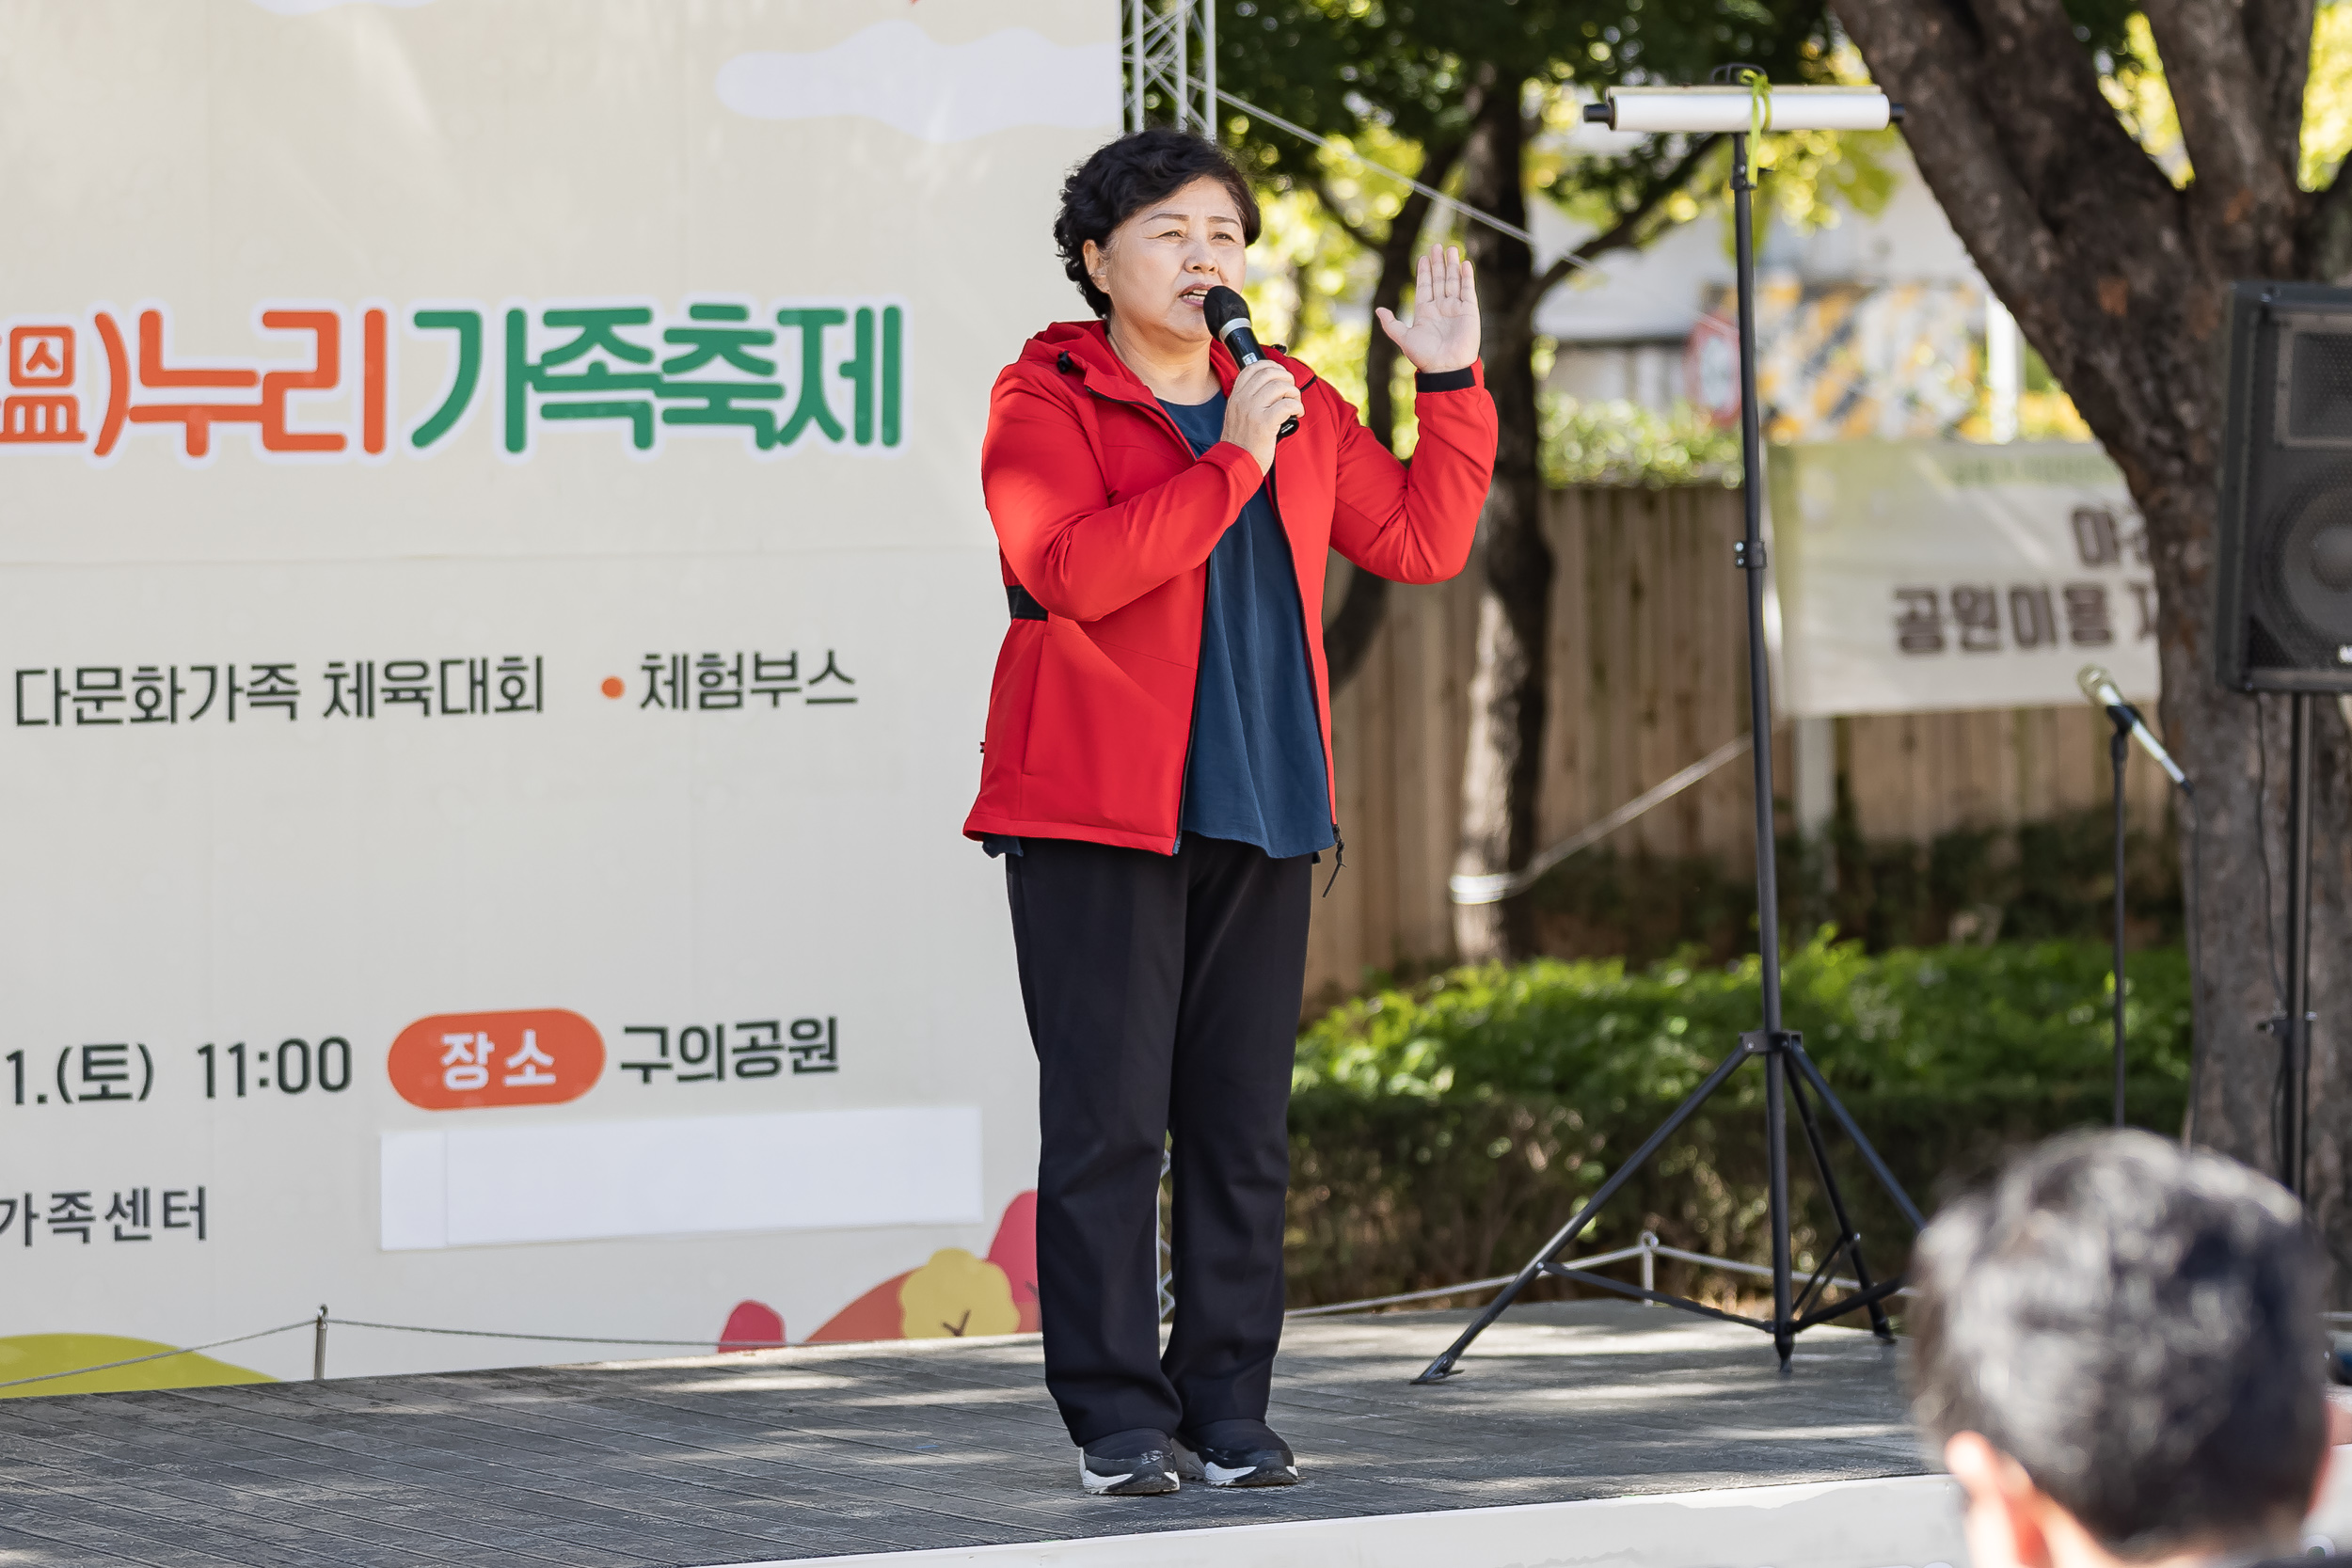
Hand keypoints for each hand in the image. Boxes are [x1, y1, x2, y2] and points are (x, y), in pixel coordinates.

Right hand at [1220, 357, 1304, 475]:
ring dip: (1294, 393)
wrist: (1235, 466)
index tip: (1281, 374)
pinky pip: (1287, 404)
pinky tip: (1297, 414)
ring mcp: (1252, 411)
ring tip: (1295, 404)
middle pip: (1269, 373)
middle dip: (1286, 378)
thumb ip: (1248, 401)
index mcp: (1235, 397)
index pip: (1252, 368)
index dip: (1271, 366)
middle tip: (1292, 391)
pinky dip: (1297, 407)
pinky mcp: (1264, 423)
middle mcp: (1242, 400)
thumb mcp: (1237, 416)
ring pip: (1280, 386)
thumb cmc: (1241, 445)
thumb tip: (1273, 388)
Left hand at [1375, 245, 1479, 374]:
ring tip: (1451, 248)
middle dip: (1438, 263)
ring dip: (1451, 265)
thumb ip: (1391, 324)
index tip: (1423, 257)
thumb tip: (1379, 310)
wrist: (1445, 368)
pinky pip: (1468, 290)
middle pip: (1439, 280)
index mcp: (1424, 312)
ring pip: (1453, 281)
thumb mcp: (1403, 338)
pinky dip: (1466, 277)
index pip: (1424, 286)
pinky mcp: (1469, 311)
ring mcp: (1455, 308)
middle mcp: (1440, 308)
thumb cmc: (1424, 356)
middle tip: (1436, 246)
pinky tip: (1464, 264)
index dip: (1424, 272)